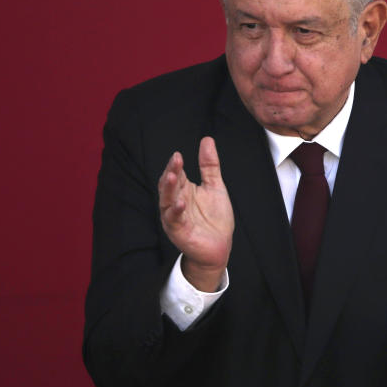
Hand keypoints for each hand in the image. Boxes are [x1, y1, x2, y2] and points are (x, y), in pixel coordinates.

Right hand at [158, 137, 233, 291]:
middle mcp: (176, 201)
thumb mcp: (215, 187)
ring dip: (169, 189)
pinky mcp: (178, 231)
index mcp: (184, 190)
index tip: (178, 155)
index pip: (176, 174)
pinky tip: (180, 203)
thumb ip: (209, 166)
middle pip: (169, 184)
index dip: (176, 165)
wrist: (219, 247)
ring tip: (172, 177)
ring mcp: (175, 217)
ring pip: (167, 200)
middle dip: (171, 172)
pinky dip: (176, 211)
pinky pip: (174, 220)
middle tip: (175, 160)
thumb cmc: (215, 219)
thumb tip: (206, 139)